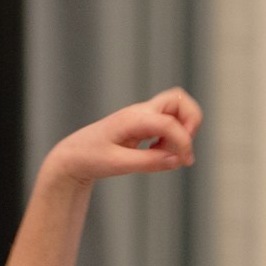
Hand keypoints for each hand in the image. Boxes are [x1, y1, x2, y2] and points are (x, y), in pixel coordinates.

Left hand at [43, 88, 203, 185]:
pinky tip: (158, 151)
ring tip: (168, 151)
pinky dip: (173, 135)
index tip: (183, 162)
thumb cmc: (91, 158)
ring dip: (183, 129)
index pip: (169, 123)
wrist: (73, 155)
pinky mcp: (143, 123)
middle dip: (191, 122)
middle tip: (184, 146)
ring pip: (177, 108)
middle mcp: (140, 112)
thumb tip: (177, 160)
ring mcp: (142, 116)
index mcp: (133, 119)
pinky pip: (168, 121)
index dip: (183, 142)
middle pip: (179, 100)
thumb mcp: (118, 164)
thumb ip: (149, 162)